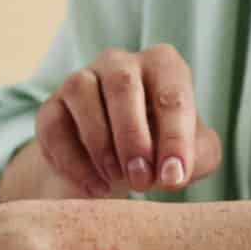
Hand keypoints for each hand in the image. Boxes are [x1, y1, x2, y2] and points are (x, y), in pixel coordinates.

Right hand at [33, 44, 223, 197]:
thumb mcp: (194, 154)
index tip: (174, 176)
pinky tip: (95, 187)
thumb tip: (173, 172)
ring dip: (100, 144)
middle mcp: (120, 62)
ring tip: (117, 180)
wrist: (116, 165)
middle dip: (133, 138)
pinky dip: (73, 161)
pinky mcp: (51, 106)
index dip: (175, 138)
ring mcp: (81, 78)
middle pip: (123, 86)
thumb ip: (198, 158)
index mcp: (163, 65)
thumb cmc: (162, 150)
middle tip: (142, 180)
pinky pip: (53, 125)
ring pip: (82, 93)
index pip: (172, 94)